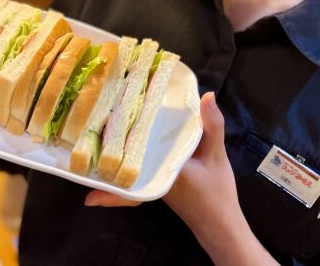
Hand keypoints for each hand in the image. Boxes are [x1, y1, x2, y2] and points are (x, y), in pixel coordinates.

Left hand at [84, 92, 237, 219]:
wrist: (218, 224)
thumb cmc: (217, 192)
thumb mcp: (216, 155)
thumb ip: (212, 126)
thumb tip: (207, 95)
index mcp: (160, 166)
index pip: (137, 141)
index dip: (123, 124)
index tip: (110, 104)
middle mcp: (148, 172)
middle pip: (126, 149)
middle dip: (114, 132)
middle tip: (101, 105)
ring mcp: (148, 178)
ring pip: (131, 155)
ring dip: (123, 139)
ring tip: (110, 114)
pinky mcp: (153, 179)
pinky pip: (140, 161)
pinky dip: (136, 149)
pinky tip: (132, 135)